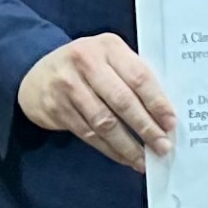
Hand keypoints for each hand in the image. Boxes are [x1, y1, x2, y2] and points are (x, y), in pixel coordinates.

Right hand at [18, 34, 174, 170]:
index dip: (157, 102)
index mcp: (109, 46)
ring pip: (104, 122)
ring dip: (127, 145)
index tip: (171, 124)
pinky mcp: (57, 108)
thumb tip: (163, 113)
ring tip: (144, 160)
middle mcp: (87, 62)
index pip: (138, 76)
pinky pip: (88, 134)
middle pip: (122, 101)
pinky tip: (123, 157)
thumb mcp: (109, 58)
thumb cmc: (86, 67)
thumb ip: (132, 76)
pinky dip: (109, 149)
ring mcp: (68, 85)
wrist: (37, 74)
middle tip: (162, 146)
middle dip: (145, 128)